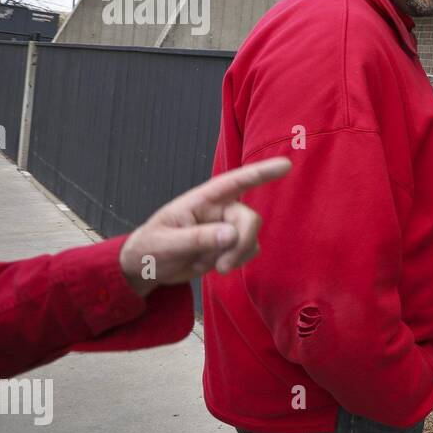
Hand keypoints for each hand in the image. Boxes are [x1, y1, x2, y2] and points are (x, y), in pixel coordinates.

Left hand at [118, 157, 291, 297]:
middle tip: (222, 266)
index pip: (235, 182)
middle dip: (242, 243)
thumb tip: (232, 234)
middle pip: (249, 218)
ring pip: (251, 237)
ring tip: (209, 266)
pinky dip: (236, 261)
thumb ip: (198, 238)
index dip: (261, 172)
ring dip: (235, 256)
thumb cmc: (150, 247)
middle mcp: (219, 209)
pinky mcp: (231, 245)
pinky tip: (213, 266)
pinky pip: (249, 251)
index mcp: (202, 199)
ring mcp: (226, 227)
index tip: (285, 165)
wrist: (147, 267)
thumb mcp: (166, 244)